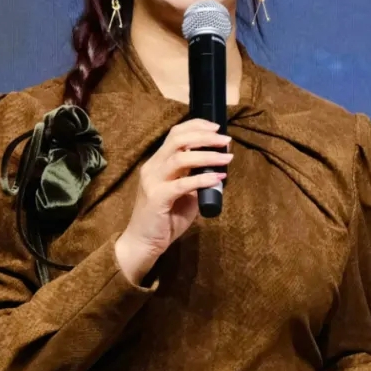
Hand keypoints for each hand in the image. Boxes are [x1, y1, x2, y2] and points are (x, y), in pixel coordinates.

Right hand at [114, 119, 232, 284]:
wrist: (143, 244)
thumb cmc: (164, 220)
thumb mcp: (184, 195)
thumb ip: (196, 181)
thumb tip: (218, 171)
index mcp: (158, 163)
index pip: (175, 134)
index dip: (196, 127)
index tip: (217, 127)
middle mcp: (153, 168)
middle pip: (178, 139)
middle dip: (204, 136)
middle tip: (225, 140)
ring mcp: (152, 182)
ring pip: (180, 157)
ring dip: (207, 155)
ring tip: (227, 157)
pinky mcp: (157, 198)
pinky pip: (182, 184)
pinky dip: (202, 179)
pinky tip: (218, 178)